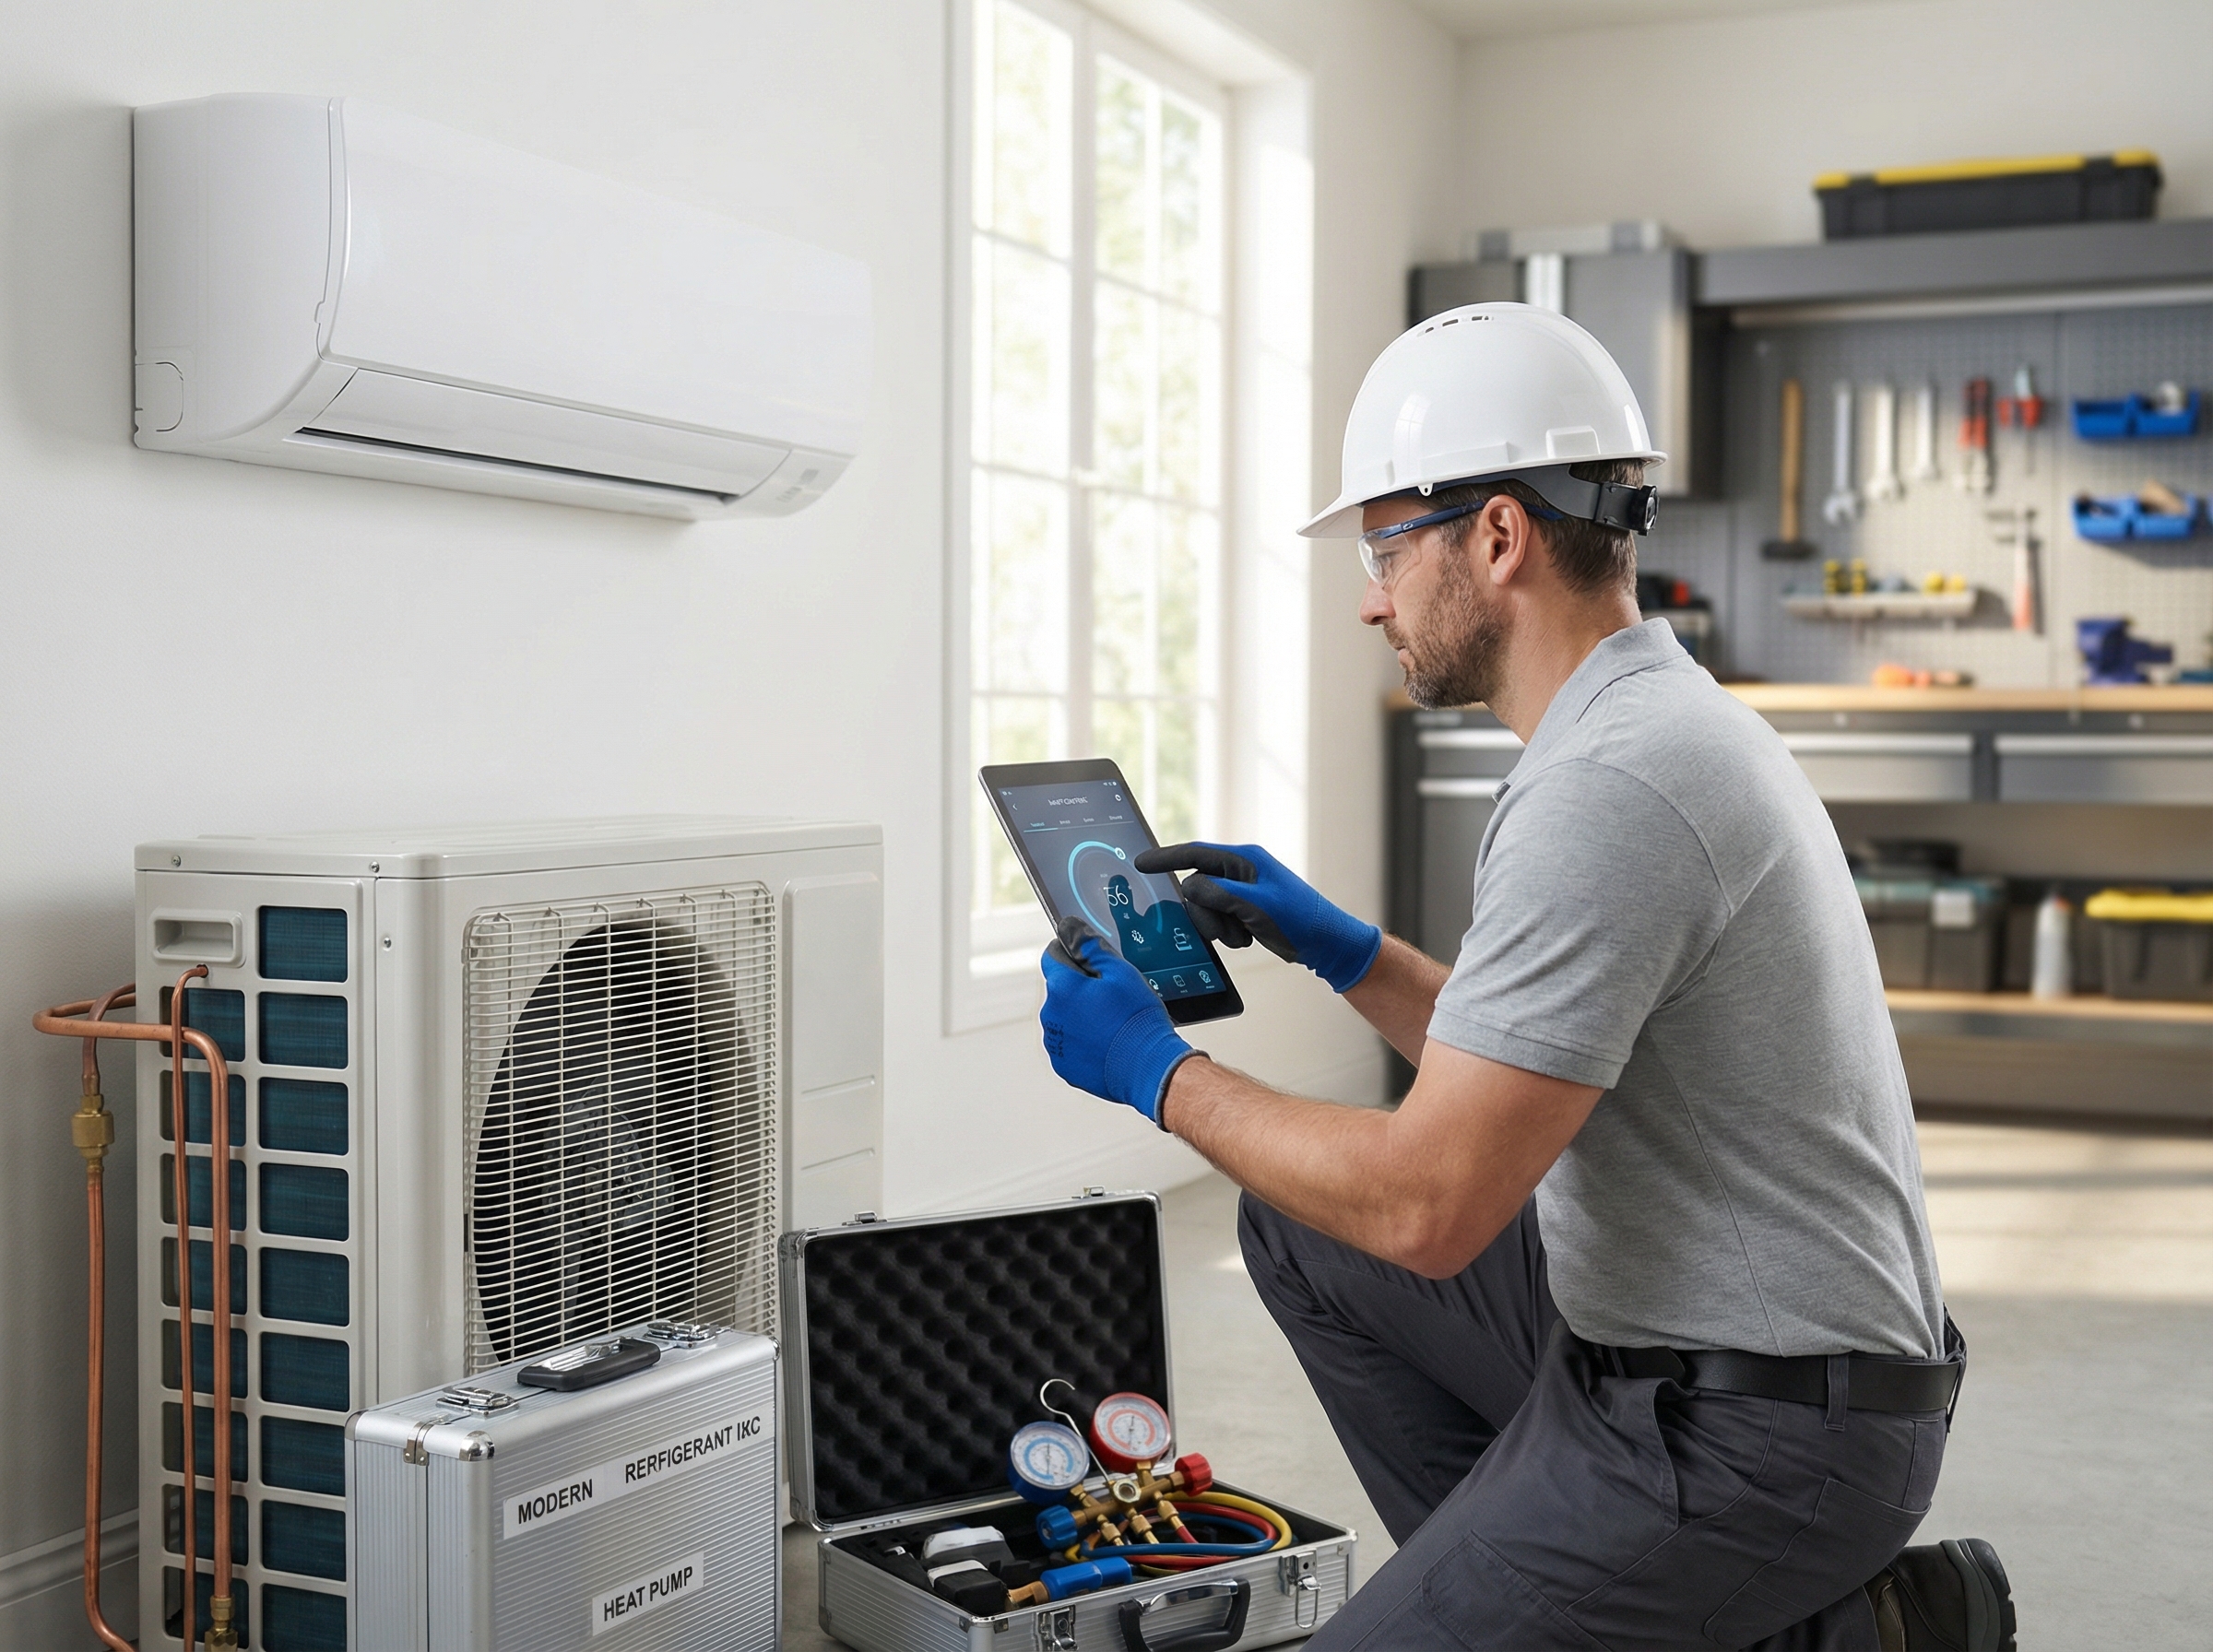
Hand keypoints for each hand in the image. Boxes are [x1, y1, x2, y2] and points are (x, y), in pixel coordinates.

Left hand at [1039, 917, 1197, 1126]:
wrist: (1147, 1066)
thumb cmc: (1136, 1021)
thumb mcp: (1120, 972)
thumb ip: (1090, 946)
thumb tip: (1070, 928)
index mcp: (1061, 987)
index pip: (1052, 956)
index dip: (1072, 954)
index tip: (1090, 962)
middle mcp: (1050, 1014)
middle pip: (1059, 988)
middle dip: (1079, 988)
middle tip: (1111, 996)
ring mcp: (1055, 1042)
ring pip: (1063, 1017)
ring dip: (1079, 1015)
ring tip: (1111, 1022)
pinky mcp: (1063, 1065)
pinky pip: (1068, 1043)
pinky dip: (1082, 1040)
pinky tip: (1106, 1041)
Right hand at [1133, 842, 1381, 992]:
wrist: (1326, 944)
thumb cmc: (1299, 920)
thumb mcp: (1256, 905)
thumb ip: (1218, 892)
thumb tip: (1190, 886)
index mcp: (1244, 860)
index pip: (1195, 853)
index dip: (1165, 858)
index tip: (1139, 862)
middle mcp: (1241, 872)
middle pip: (1197, 887)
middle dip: (1206, 913)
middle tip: (1227, 930)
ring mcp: (1242, 892)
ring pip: (1205, 907)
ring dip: (1218, 927)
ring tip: (1243, 937)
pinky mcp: (1245, 911)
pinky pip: (1218, 919)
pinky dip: (1227, 933)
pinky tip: (1247, 939)